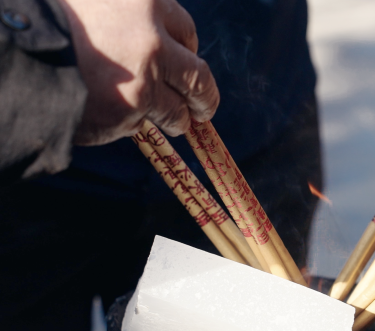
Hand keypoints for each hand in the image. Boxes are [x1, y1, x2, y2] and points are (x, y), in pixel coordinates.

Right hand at [57, 0, 219, 145]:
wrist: (12, 50)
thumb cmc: (47, 16)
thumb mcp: (94, 1)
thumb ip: (124, 16)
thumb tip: (150, 36)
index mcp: (148, 2)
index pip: (186, 31)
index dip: (188, 51)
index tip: (187, 62)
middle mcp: (154, 40)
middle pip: (199, 77)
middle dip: (205, 97)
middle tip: (205, 107)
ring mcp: (144, 79)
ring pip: (177, 110)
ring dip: (180, 120)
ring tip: (180, 125)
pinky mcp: (128, 112)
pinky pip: (141, 124)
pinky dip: (134, 124)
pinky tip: (118, 117)